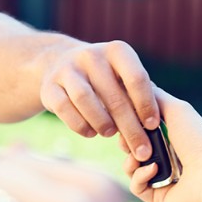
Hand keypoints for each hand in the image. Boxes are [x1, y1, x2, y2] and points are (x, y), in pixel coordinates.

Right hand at [40, 40, 159, 161]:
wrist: (60, 63)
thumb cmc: (105, 78)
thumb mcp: (122, 79)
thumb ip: (138, 98)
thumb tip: (152, 130)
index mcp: (117, 51)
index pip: (136, 78)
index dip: (146, 105)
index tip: (152, 126)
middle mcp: (92, 55)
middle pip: (114, 96)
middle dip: (130, 128)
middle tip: (140, 150)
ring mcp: (67, 69)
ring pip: (86, 100)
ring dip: (103, 123)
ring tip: (110, 134)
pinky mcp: (49, 85)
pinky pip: (64, 109)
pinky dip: (80, 125)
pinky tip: (91, 133)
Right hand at [124, 90, 201, 201]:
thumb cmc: (197, 138)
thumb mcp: (175, 109)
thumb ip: (154, 97)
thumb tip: (136, 84)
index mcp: (169, 138)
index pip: (138, 130)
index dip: (128, 125)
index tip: (123, 121)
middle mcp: (165, 158)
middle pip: (130, 149)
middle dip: (126, 143)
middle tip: (127, 141)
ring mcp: (160, 179)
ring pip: (130, 169)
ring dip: (131, 161)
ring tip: (142, 157)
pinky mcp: (158, 197)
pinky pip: (136, 187)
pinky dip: (140, 176)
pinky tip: (154, 169)